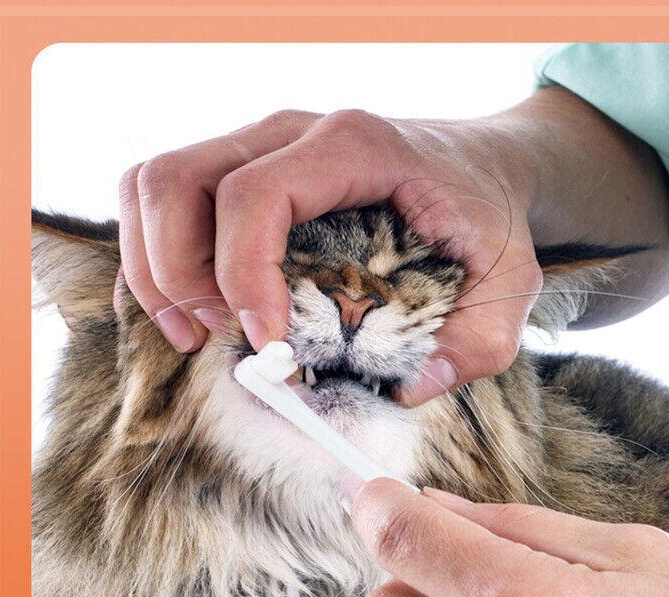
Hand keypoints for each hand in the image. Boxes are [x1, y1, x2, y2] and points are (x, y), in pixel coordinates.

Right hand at [118, 109, 541, 404]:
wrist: (482, 167)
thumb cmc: (488, 217)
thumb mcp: (511, 284)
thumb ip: (476, 343)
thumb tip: (408, 390)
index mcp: (354, 147)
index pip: (255, 195)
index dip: (242, 274)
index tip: (269, 344)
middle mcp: (292, 134)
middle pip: (176, 181)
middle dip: (179, 274)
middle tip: (219, 338)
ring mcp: (262, 148)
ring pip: (156, 186)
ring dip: (158, 268)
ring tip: (197, 330)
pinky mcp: (249, 173)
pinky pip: (169, 200)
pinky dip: (159, 257)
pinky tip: (191, 311)